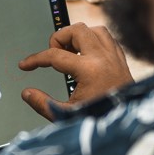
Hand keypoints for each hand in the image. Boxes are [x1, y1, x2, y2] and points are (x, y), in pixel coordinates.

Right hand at [18, 23, 133, 120]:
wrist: (128, 125)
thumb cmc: (101, 120)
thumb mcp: (66, 115)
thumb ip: (43, 104)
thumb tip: (27, 93)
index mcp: (89, 70)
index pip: (54, 55)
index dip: (35, 59)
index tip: (25, 65)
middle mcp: (103, 58)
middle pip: (76, 30)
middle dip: (59, 38)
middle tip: (53, 54)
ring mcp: (114, 57)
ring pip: (94, 29)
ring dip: (79, 36)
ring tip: (70, 52)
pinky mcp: (122, 60)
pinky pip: (107, 38)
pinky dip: (94, 40)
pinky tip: (87, 54)